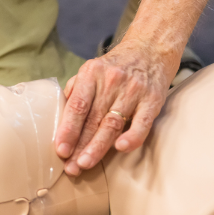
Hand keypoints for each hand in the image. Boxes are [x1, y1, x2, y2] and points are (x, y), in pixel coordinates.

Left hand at [55, 39, 176, 175]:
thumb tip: (60, 115)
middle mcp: (111, 81)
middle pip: (93, 118)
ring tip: (85, 163)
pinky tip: (120, 149)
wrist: (150, 48)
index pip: (77, 105)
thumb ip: (75, 90)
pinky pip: (142, 122)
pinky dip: (132, 137)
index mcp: (91, 73)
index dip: (68, 129)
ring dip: (98, 147)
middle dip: (80, 145)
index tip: (60, 149)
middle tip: (71, 166)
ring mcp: (133, 90)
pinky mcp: (153, 99)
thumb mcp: (91, 70)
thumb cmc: (114, 66)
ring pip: (112, 123)